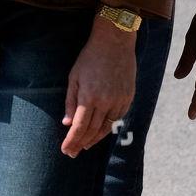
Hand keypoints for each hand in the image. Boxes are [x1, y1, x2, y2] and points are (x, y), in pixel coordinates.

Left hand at [61, 15, 136, 157]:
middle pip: (93, 131)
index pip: (79, 127)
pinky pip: (118, 118)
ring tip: (86, 145)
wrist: (114, 41)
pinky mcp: (129, 97)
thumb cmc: (90, 57)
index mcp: (89, 96)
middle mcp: (105, 101)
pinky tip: (101, 131)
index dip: (72, 141)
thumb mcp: (74, 77)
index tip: (66, 150)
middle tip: (73, 153)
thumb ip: (71, 102)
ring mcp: (119, 100)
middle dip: (81, 144)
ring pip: (107, 127)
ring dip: (95, 139)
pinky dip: (109, 127)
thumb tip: (67, 124)